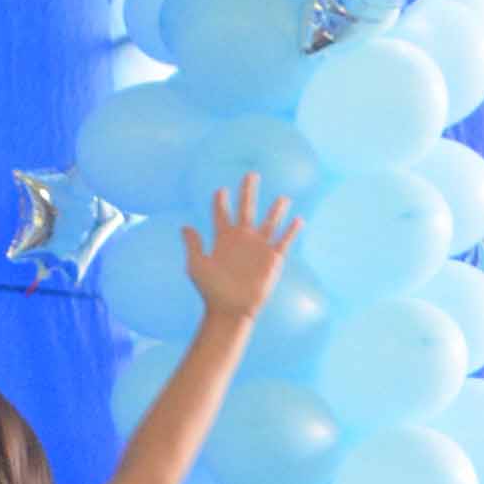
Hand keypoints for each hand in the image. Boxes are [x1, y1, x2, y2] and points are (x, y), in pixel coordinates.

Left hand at [183, 178, 297, 328]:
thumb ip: (194, 244)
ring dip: (276, 210)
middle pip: (246, 209)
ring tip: (282, 198)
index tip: (220, 189)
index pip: (222, 214)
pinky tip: (298, 219)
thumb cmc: (211, 290)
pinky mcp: (273, 258)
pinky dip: (292, 230)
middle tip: (251, 174)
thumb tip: (185, 226)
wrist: (230, 309)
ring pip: (269, 222)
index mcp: (223, 238)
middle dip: (248, 192)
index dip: (220, 201)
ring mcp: (259, 247)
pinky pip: (284, 240)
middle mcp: (242, 239)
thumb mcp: (197, 265)